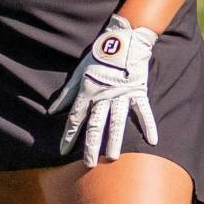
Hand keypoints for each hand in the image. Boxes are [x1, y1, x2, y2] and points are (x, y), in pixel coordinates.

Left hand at [50, 14, 158, 167]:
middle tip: (89, 164)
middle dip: (92, 145)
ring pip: (117, 121)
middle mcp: (104, 96)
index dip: (68, 135)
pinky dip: (148, 125)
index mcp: (88, 91)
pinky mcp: (138, 91)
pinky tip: (152, 141)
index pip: (76, 118)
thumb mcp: (79, 73)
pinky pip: (143, 111)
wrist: (124, 39)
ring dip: (115, 140)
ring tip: (113, 157)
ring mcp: (122, 95)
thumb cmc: (99, 56)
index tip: (63, 152)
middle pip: (96, 124)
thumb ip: (66, 94)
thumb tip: (52, 111)